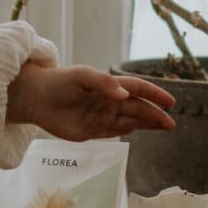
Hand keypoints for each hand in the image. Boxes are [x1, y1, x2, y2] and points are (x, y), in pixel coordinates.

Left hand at [8, 62, 178, 141]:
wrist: (36, 98)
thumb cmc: (59, 82)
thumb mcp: (82, 76)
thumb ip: (104, 84)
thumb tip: (125, 96)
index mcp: (110, 85)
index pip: (138, 89)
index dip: (154, 94)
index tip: (170, 102)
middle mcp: (109, 101)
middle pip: (138, 108)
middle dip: (155, 115)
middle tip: (171, 123)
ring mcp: (102, 116)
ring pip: (130, 121)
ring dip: (146, 124)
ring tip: (164, 127)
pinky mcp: (92, 130)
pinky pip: (114, 131)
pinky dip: (127, 131)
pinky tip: (139, 130)